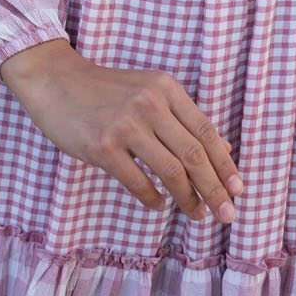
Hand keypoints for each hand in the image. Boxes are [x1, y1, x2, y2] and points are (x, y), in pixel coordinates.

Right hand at [0, 40, 243, 223]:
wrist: (56, 80)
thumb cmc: (106, 89)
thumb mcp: (149, 91)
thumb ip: (182, 118)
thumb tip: (222, 149)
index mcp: (166, 87)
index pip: (206, 131)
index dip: (225, 164)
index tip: (239, 189)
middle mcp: (150, 103)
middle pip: (194, 155)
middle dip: (215, 188)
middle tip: (228, 214)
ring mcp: (126, 125)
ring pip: (171, 171)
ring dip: (189, 199)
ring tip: (198, 215)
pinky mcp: (103, 146)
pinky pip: (138, 182)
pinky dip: (153, 199)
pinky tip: (159, 205)